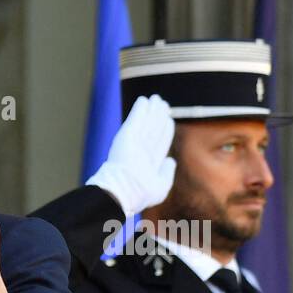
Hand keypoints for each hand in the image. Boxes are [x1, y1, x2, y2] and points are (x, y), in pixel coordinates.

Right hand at [85, 94, 175, 215]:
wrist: (122, 192)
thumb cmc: (141, 194)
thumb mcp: (161, 187)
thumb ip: (167, 172)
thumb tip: (170, 160)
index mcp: (148, 161)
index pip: (159, 141)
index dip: (165, 129)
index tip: (168, 119)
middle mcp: (141, 150)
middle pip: (153, 128)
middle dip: (158, 116)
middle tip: (163, 104)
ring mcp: (134, 142)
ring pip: (146, 122)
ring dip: (151, 109)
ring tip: (157, 98)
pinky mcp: (126, 136)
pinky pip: (135, 119)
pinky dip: (139, 109)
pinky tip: (143, 100)